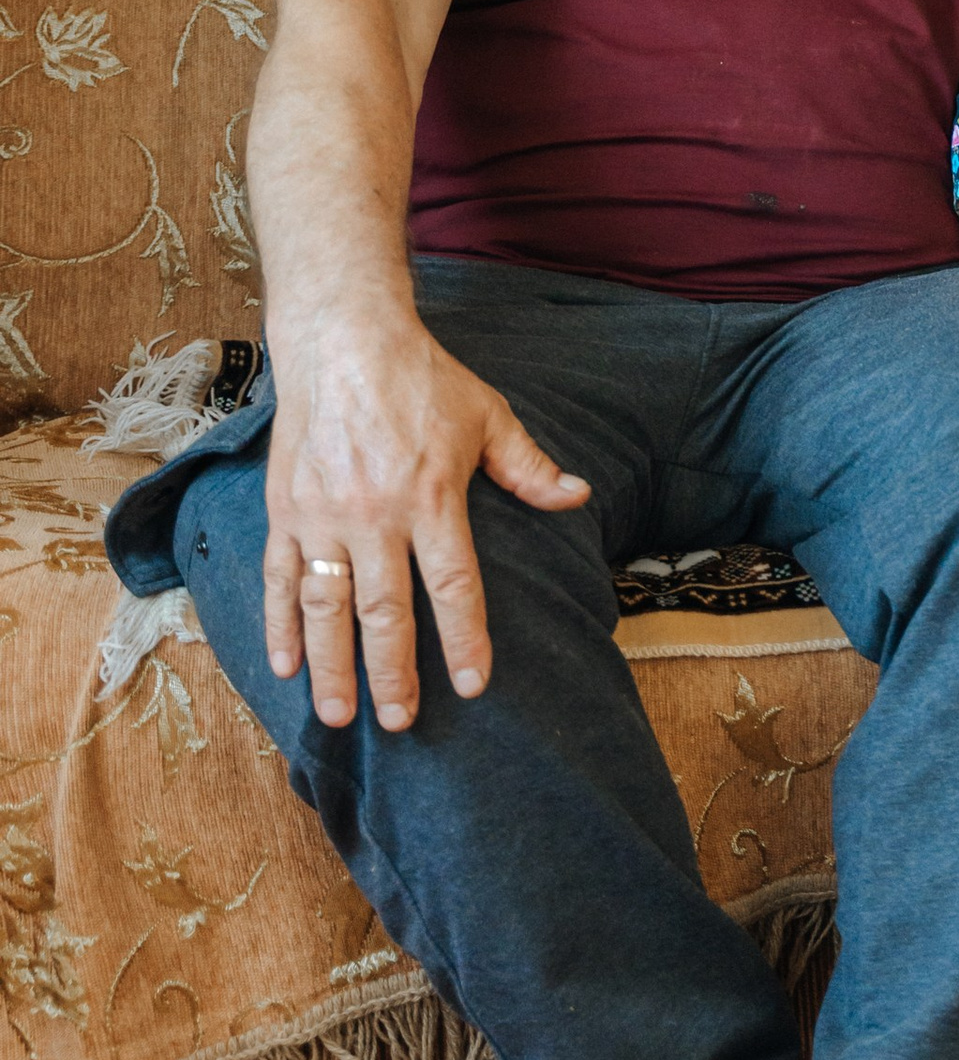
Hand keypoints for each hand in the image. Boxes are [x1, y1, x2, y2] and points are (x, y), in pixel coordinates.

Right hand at [263, 314, 590, 732]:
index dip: (464, 640)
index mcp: (431, 495)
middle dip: (391, 673)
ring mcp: (322, 514)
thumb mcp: (487, 413)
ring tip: (339, 715)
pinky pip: (278, 577)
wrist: (342, 337)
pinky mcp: (285, 508)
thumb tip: (578, 496)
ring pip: (325, 605)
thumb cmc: (421, 377)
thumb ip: (528, 465)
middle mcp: (374, 512)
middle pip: (383, 611)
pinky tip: (285, 666)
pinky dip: (278, 625)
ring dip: (331, 665)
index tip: (473, 686)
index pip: (452, 584)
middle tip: (400, 722)